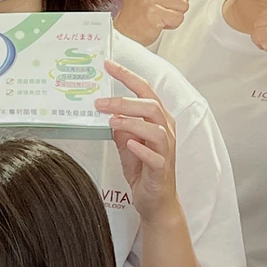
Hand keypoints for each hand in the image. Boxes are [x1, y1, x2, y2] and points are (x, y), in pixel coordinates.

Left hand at [95, 61, 179, 221]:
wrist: (156, 202)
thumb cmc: (144, 171)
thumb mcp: (125, 144)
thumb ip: (119, 127)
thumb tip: (105, 111)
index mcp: (158, 120)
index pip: (145, 91)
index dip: (127, 76)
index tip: (108, 65)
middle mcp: (166, 130)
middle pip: (151, 106)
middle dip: (124, 101)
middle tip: (100, 102)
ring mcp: (166, 150)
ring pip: (156, 128)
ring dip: (132, 122)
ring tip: (111, 121)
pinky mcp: (162, 169)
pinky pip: (156, 156)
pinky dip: (142, 148)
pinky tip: (128, 144)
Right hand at [114, 0, 189, 44]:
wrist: (125, 33)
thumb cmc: (133, 10)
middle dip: (175, 6)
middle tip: (158, 10)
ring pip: (183, 7)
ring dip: (173, 16)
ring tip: (159, 16)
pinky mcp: (154, 13)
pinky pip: (177, 19)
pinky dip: (171, 25)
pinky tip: (158, 23)